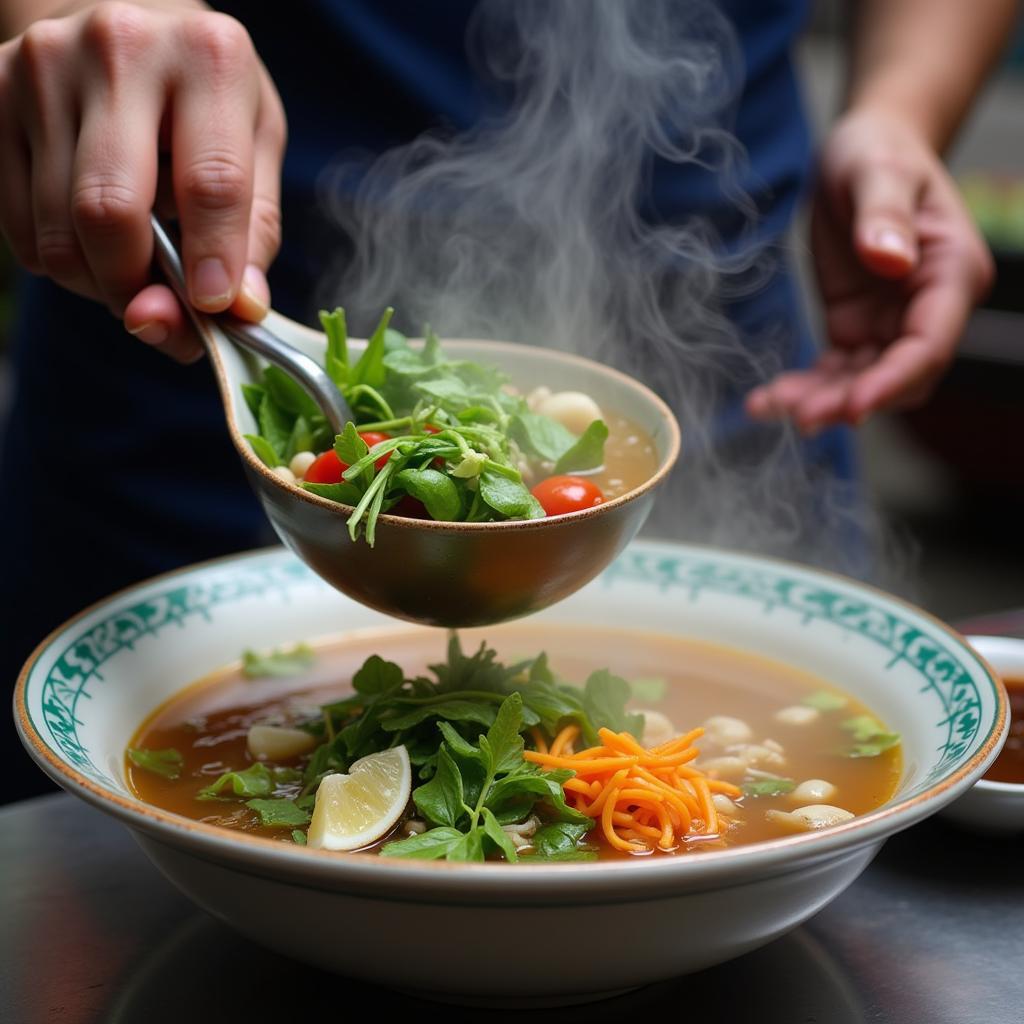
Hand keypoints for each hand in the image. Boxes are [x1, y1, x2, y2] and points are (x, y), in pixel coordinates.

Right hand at [0, 1, 285, 361]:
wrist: (131, 27)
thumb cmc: (207, 102)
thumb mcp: (258, 150)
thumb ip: (254, 235)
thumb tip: (235, 312)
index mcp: (209, 57)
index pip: (212, 183)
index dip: (214, 261)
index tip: (215, 309)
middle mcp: (121, 47)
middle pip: (111, 210)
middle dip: (136, 285)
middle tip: (161, 310)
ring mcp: (44, 65)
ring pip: (58, 231)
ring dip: (99, 283)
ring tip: (132, 273)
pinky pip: (20, 226)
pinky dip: (62, 261)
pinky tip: (92, 242)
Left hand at [746, 108, 993, 432]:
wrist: (861, 153)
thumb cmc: (879, 153)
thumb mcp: (877, 170)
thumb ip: (884, 214)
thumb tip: (890, 258)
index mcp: (950, 273)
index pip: (929, 345)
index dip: (893, 381)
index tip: (853, 405)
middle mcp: (926, 308)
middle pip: (898, 377)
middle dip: (852, 402)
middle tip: (802, 417)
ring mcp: (891, 323)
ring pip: (863, 383)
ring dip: (822, 402)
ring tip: (770, 407)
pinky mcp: (856, 328)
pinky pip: (834, 372)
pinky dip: (804, 389)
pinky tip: (766, 400)